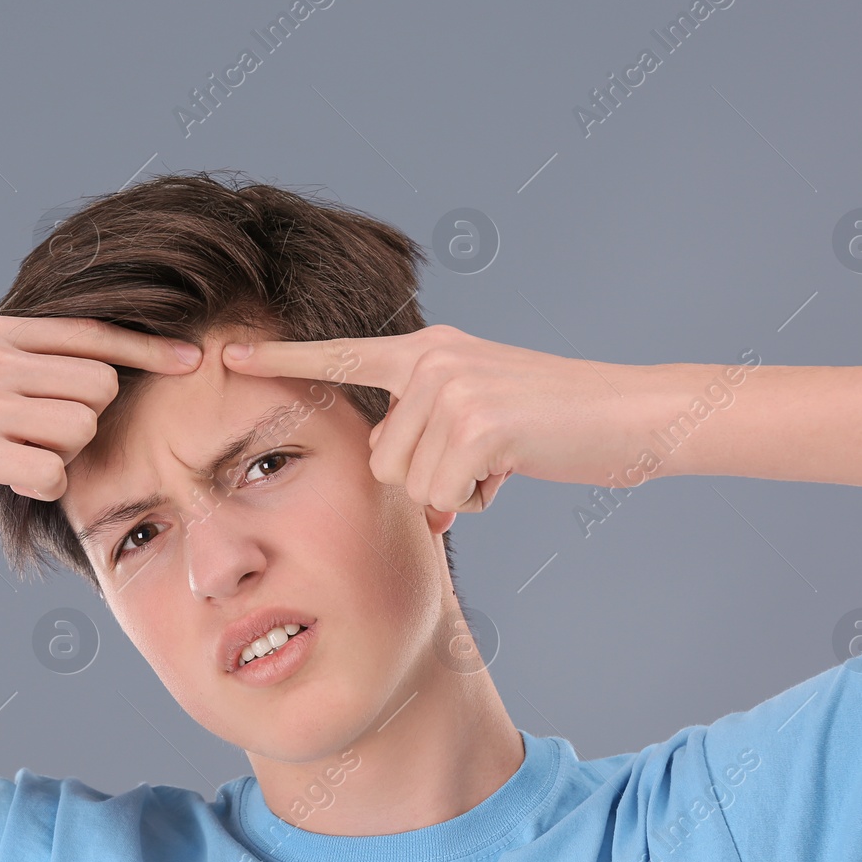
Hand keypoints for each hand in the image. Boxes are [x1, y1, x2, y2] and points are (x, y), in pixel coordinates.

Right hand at [0, 314, 200, 559]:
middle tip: (38, 442)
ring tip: (13, 460)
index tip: (194, 360)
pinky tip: (7, 483)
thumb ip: (24, 364)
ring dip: (61, 457)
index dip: (149, 350)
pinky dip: (42, 488)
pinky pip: (52, 472)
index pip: (92, 333)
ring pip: (81, 427)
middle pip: (99, 385)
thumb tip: (104, 368)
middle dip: (86, 422)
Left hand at [221, 324, 641, 514]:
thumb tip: (418, 510)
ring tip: (505, 459)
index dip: (282, 359)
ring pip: (410, 484)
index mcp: (426, 350)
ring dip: (456, 492)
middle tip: (487, 459)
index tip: (227, 352)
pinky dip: (478, 500)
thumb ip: (432, 440)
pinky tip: (515, 469)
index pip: (341, 356)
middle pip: (381, 461)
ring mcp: (451, 388)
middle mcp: (431, 359)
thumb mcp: (482, 418)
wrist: (633, 413)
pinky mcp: (475, 423)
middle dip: (428, 481)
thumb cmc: (559, 424)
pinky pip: (443, 496)